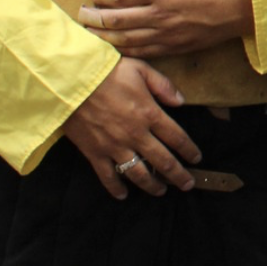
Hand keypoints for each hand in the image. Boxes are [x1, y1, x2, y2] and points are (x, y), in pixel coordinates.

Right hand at [61, 58, 202, 199]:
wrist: (70, 82)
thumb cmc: (107, 72)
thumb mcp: (141, 70)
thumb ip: (163, 86)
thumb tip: (182, 101)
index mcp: (150, 114)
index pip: (177, 137)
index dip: (189, 150)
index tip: (196, 159)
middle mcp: (136, 134)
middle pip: (163, 161)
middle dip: (178, 175)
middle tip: (188, 184)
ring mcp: (115, 146)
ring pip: (138, 173)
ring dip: (152, 185)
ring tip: (161, 191)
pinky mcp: (94, 153)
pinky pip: (107, 176)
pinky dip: (115, 188)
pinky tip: (123, 195)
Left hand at [79, 0, 252, 57]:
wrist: (245, 6)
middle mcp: (159, 14)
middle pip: (117, 19)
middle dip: (94, 18)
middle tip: (80, 16)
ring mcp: (166, 34)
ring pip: (125, 39)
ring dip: (104, 36)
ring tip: (89, 34)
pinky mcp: (175, 47)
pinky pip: (143, 52)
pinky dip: (125, 51)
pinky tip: (114, 49)